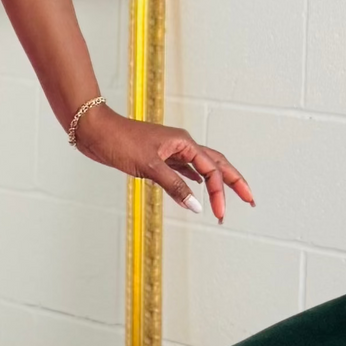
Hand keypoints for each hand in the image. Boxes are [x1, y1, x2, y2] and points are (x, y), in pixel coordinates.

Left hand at [72, 105, 254, 221]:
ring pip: (201, 167)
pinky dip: (193, 179)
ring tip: (228, 197)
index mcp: (184, 143)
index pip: (212, 170)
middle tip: (251, 200)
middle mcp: (181, 145)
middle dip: (234, 182)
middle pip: (216, 164)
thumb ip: (175, 186)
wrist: (94, 131)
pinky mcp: (157, 157)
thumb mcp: (148, 166)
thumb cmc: (118, 141)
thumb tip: (197, 206)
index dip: (220, 192)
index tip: (220, 214)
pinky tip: (198, 188)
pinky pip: (183, 169)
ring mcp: (170, 151)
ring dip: (215, 182)